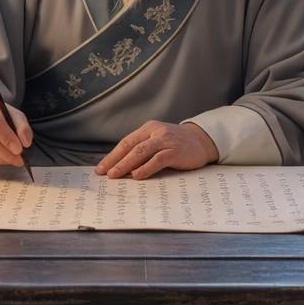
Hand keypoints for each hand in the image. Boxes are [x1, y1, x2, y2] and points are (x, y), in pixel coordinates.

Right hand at [0, 94, 32, 166]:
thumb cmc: (0, 115)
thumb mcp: (14, 114)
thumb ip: (22, 126)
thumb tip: (25, 142)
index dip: (7, 137)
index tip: (19, 149)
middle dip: (5, 152)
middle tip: (19, 159)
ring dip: (0, 158)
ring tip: (12, 160)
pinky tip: (1, 159)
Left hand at [95, 120, 218, 179]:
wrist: (202, 141)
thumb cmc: (177, 144)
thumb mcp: (158, 141)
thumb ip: (143, 149)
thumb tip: (122, 166)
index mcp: (148, 129)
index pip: (126, 142)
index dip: (112, 155)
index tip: (101, 168)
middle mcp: (155, 132)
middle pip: (131, 146)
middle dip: (115, 160)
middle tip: (104, 173)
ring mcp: (166, 141)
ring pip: (141, 152)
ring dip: (126, 164)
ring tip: (116, 175)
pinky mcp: (175, 151)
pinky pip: (158, 159)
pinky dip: (146, 168)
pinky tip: (137, 175)